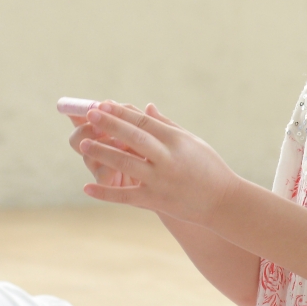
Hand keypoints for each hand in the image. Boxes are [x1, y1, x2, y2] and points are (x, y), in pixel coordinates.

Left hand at [76, 102, 245, 222]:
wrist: (223, 202)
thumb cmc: (208, 167)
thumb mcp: (191, 141)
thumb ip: (165, 125)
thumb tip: (145, 106)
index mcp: (176, 140)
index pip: (143, 121)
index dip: (122, 112)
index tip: (103, 103)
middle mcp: (167, 158)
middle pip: (133, 137)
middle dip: (110, 124)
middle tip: (89, 114)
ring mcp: (160, 180)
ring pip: (125, 163)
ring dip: (102, 152)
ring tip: (83, 144)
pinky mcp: (155, 201)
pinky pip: (125, 195)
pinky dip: (105, 192)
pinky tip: (87, 187)